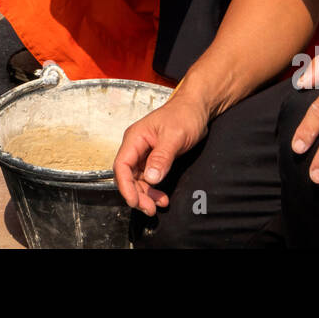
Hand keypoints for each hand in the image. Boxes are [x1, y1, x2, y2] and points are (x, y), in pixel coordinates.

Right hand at [114, 93, 209, 215]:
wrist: (197, 108)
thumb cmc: (184, 115)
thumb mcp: (175, 136)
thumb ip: (162, 157)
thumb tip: (151, 177)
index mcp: (135, 138)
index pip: (121, 165)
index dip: (125, 186)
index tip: (134, 201)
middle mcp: (136, 147)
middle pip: (127, 176)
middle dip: (136, 194)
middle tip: (149, 209)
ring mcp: (144, 154)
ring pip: (138, 180)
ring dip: (146, 195)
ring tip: (159, 204)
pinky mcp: (154, 159)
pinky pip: (148, 179)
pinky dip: (153, 190)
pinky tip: (162, 197)